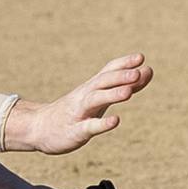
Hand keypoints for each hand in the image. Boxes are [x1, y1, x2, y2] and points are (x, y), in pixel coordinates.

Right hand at [2, 53, 152, 153]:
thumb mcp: (100, 97)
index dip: (123, 64)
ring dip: (112, 94)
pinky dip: (102, 123)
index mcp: (91, 87)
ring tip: (129, 92)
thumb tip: (148, 71)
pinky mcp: (75, 131)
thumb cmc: (75, 111)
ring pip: (95, 100)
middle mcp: (84, 96)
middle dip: (120, 76)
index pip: (108, 70)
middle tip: (138, 72)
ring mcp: (79, 112)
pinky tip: (115, 121)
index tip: (140, 58)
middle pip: (102, 82)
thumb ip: (125, 85)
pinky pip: (89, 126)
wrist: (39, 128)